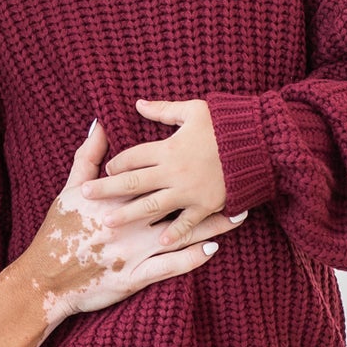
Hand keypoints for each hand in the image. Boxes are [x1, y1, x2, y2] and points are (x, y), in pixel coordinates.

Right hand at [20, 120, 246, 322]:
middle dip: (207, 191)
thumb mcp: (69, 190)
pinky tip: (213, 249)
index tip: (211, 150)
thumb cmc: (56, 233)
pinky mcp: (135, 277)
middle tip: (238, 180)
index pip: (154, 174)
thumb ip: (87, 157)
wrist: (45, 280)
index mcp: (114, 199)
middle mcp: (128, 223)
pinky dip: (192, 258)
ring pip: (180, 233)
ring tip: (238, 216)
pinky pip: (170, 266)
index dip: (183, 162)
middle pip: (175, 201)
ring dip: (211, 225)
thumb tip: (99, 124)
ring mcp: (134, 251)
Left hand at [81, 98, 229, 246]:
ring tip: (108, 222)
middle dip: (107, 189)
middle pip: (132, 182)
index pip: (133, 156)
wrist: (261, 143)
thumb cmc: (228, 123)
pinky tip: (158, 242)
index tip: (105, 170)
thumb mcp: (194, 110)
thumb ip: (163, 110)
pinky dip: (173, 233)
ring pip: (151, 206)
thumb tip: (137, 103)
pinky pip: (186, 223)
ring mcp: (189, 191)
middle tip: (86, 196)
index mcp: (169, 147)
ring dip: (128, 214)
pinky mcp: (207, 205)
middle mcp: (174, 172)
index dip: (116, 163)